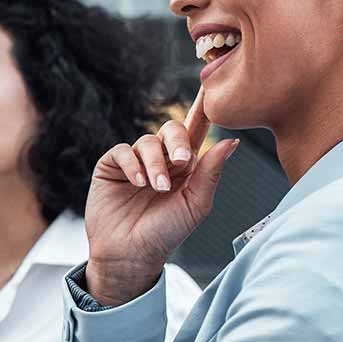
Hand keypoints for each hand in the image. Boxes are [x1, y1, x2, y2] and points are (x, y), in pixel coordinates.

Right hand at [84, 89, 239, 305]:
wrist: (131, 254)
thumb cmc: (166, 233)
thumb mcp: (196, 204)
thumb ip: (211, 172)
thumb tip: (231, 141)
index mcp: (185, 166)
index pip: (195, 132)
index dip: (202, 110)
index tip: (210, 87)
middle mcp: (160, 160)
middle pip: (171, 130)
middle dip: (176, 140)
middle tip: (180, 161)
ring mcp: (135, 162)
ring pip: (146, 141)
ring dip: (154, 163)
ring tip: (155, 187)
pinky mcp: (111, 167)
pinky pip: (122, 151)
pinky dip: (132, 164)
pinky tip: (137, 182)